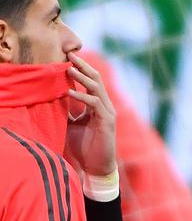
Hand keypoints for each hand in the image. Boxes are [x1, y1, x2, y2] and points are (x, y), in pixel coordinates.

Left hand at [63, 52, 117, 176]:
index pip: (92, 81)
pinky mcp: (107, 122)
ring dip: (82, 78)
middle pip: (96, 80)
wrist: (97, 166)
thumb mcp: (72, 125)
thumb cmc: (85, 146)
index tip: (69, 57)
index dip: (82, 69)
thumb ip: (68, 111)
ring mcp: (108, 113)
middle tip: (70, 54)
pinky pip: (95, 104)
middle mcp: (106, 106)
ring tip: (69, 69)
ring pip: (97, 89)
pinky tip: (70, 92)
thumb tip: (53, 99)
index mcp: (98, 105)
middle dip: (84, 66)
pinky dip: (82, 97)